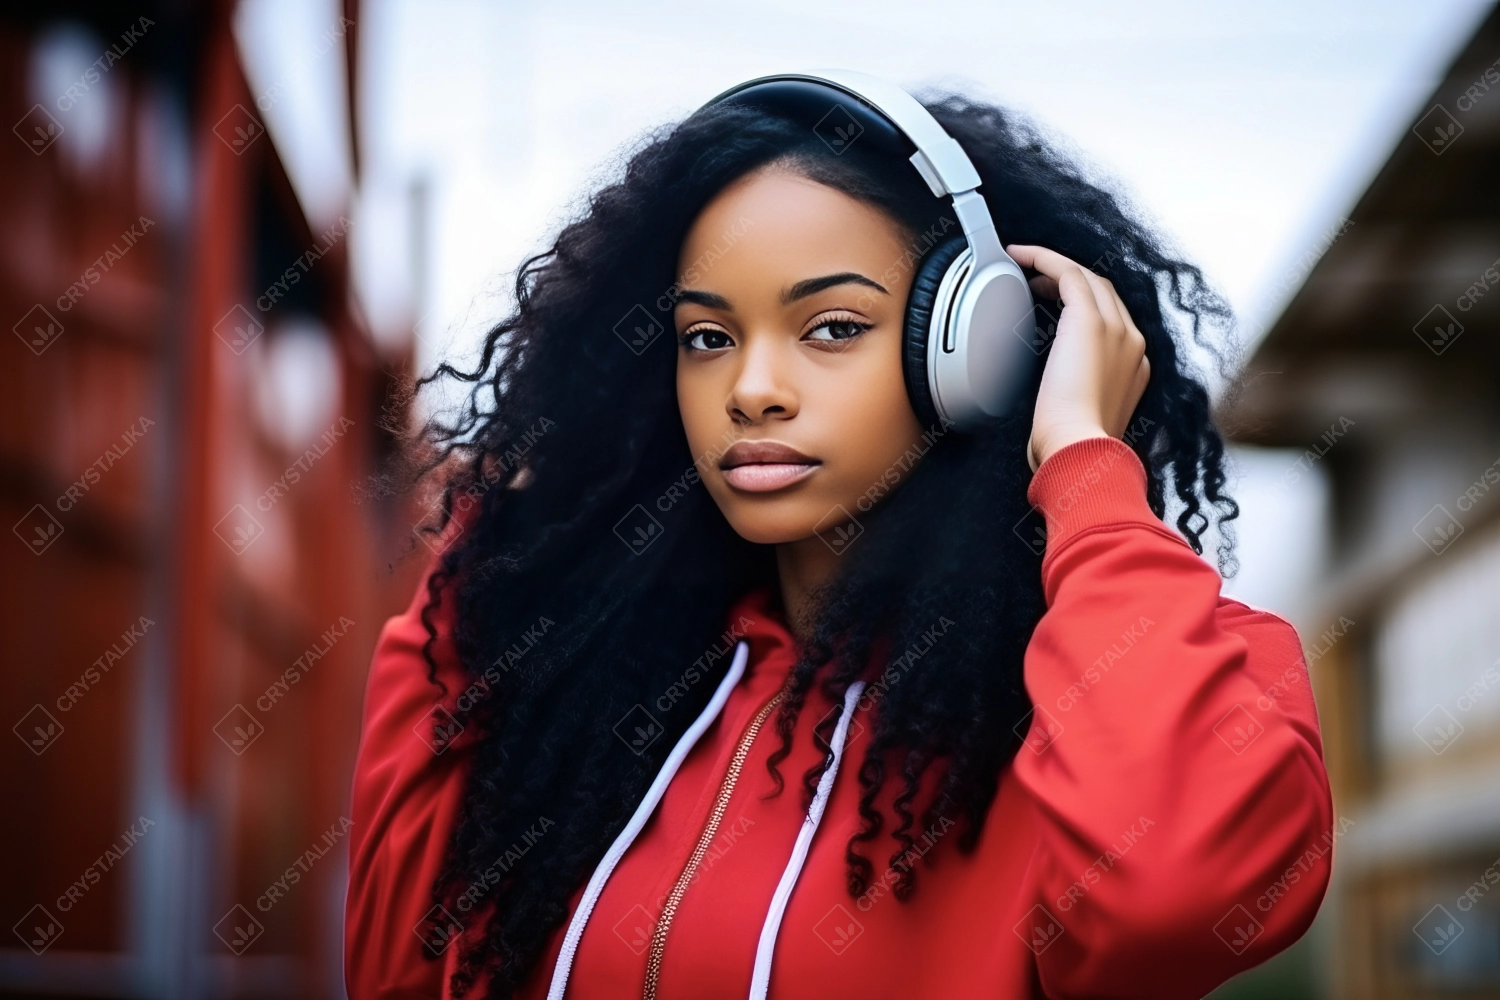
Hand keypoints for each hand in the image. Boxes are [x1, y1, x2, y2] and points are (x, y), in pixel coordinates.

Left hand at [1006, 245, 1149, 470]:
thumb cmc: (1072, 446)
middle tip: (1037, 284)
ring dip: (1055, 267)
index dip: (1085, 305)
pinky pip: (1067, 273)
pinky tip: (1020, 256)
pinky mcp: (1090, 321)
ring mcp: (1116, 329)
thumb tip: (1060, 399)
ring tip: (1026, 267)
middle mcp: (1132, 342)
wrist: (1080, 450)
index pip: (1114, 319)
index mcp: (1135, 367)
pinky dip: (1043, 259)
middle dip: (1071, 283)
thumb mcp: (1085, 419)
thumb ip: (1081, 400)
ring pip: (1089, 278)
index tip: (1055, 304)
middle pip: (1104, 293)